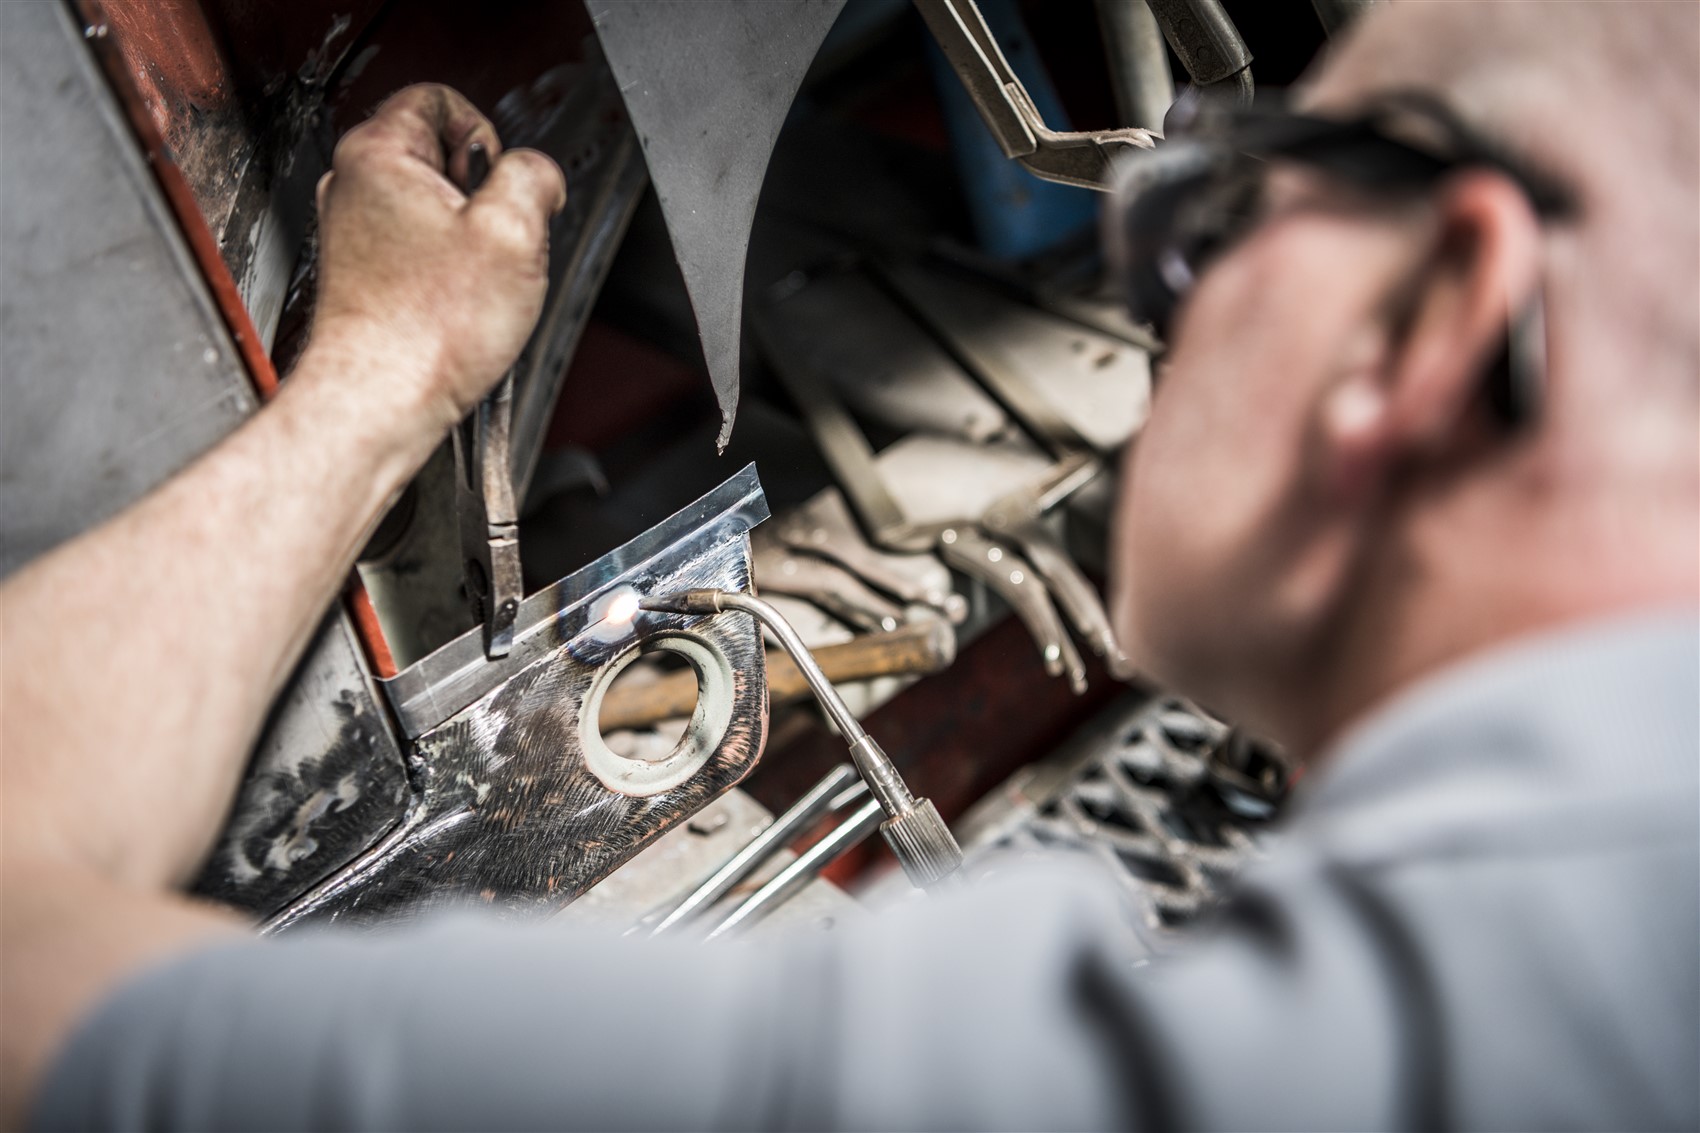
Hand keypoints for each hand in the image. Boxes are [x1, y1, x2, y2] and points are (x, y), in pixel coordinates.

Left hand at [307, 84, 567, 428]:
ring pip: (435, 205)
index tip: (501, 184)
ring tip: (473, 280)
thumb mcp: (515, 232)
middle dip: (484, 194)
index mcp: (378, 154)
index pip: (440, 97)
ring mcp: (354, 231)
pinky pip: (422, 248)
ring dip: (469, 237)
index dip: (488, 136)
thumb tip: (537, 174)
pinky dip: (447, 270)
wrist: (381, 399)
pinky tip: (456, 303)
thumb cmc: (429, 329)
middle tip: (492, 242)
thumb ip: (534, 176)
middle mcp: (354, 185)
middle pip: (441, 153)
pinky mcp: (363, 272)